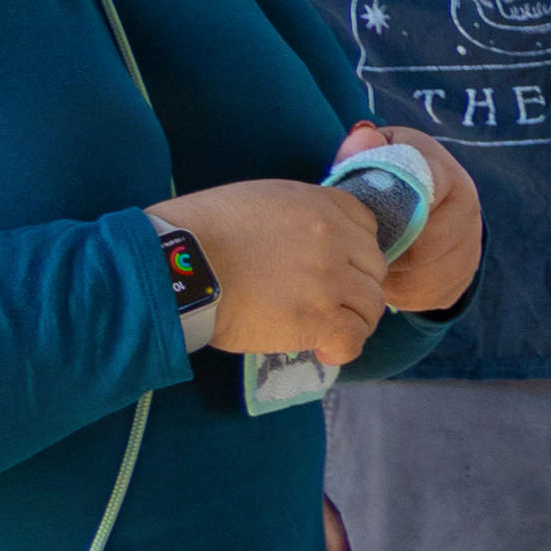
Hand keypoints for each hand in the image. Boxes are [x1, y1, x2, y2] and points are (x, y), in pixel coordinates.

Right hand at [159, 176, 391, 368]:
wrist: (176, 266)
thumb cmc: (200, 233)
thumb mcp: (258, 201)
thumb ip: (296, 215)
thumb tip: (310, 241)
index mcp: (318, 204)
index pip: (368, 226)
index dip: (356, 252)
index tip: (339, 268)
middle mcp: (333, 237)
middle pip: (374, 268)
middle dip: (356, 287)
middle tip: (328, 304)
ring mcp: (329, 279)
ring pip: (371, 305)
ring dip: (353, 320)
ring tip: (325, 329)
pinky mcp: (318, 318)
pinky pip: (354, 338)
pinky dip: (343, 348)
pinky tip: (322, 349)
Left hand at [334, 125, 481, 312]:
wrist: (431, 208)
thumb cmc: (394, 177)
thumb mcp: (379, 154)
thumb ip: (363, 148)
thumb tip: (362, 139)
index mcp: (446, 175)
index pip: (421, 195)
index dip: (388, 211)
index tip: (362, 218)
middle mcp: (468, 212)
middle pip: (420, 246)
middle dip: (383, 251)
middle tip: (353, 250)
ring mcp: (470, 250)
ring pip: (420, 276)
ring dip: (388, 276)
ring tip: (366, 263)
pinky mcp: (462, 281)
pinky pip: (424, 296)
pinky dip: (397, 293)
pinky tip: (383, 277)